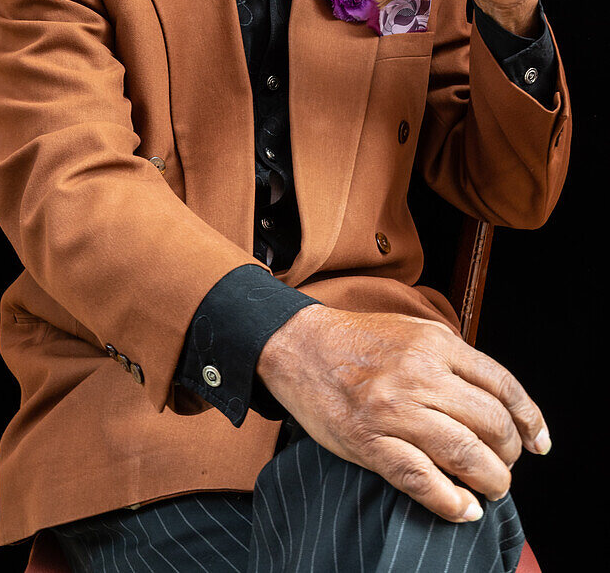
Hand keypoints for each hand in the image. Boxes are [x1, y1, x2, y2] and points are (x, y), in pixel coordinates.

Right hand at [257, 305, 550, 523]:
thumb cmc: (356, 340)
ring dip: (491, 481)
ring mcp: (395, 411)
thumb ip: (451, 356)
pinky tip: (463, 507)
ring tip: (491, 488)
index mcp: (435, 344)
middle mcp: (420, 375)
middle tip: (505, 464)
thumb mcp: (412, 329)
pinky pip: (423, 481)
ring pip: (466, 456)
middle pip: (492, 424)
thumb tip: (493, 397)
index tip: (538, 441)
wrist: (298, 347)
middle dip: (509, 453)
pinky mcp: (370, 442)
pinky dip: (452, 503)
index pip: (503, 385)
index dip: (530, 419)